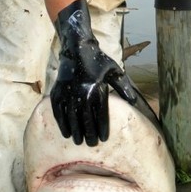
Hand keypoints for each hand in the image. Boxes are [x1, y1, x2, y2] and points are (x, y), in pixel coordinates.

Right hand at [50, 0, 136, 145]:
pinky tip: (66, 132)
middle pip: (85, 119)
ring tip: (79, 141)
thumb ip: (124, 87)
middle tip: (91, 144)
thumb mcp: (114, 71)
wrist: (76, 47)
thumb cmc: (98, 60)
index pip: (100, 114)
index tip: (103, 139)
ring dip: (75, 132)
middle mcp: (81, 92)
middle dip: (88, 134)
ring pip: (71, 118)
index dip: (102, 128)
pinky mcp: (57, 91)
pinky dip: (62, 123)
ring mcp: (67, 92)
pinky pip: (58, 112)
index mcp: (97, 88)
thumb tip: (133, 102)